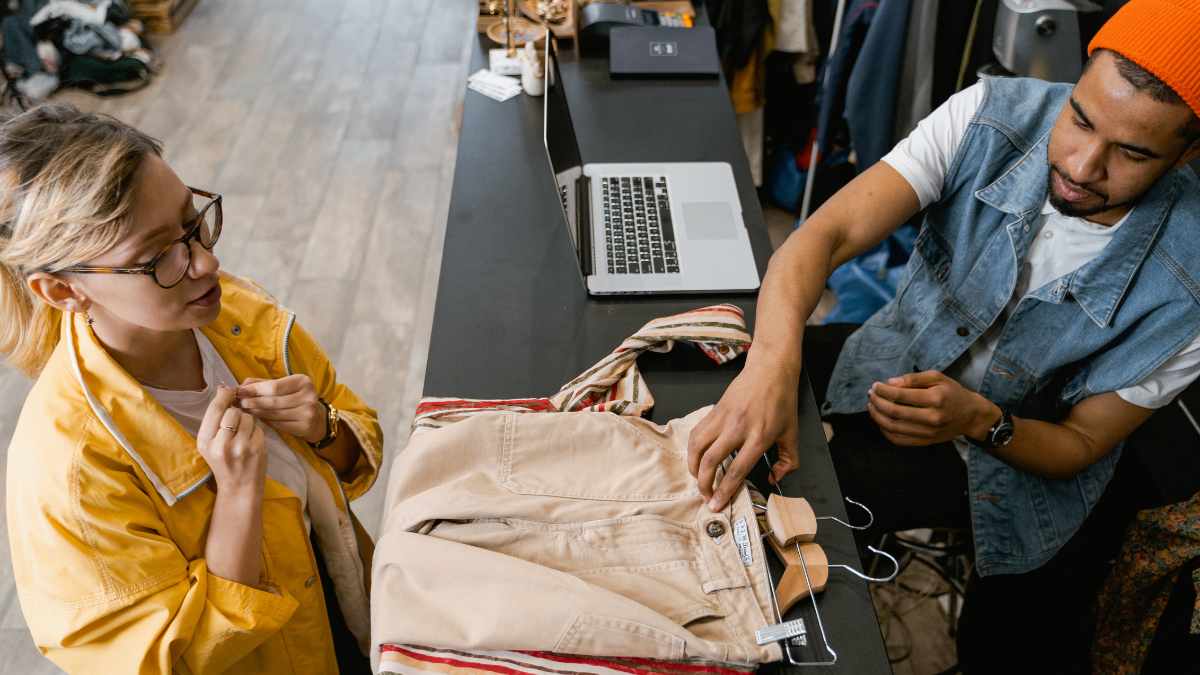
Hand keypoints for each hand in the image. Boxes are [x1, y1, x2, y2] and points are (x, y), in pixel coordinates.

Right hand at [197, 386, 266, 493]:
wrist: (239, 487)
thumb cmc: (224, 462)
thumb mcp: (210, 444)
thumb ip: (215, 419)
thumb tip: (224, 387)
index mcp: (204, 441)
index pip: (215, 408)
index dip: (224, 395)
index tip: (229, 390)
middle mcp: (220, 445)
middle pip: (233, 411)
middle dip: (237, 414)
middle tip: (235, 425)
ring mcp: (240, 447)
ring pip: (248, 417)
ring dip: (248, 422)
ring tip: (243, 436)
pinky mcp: (256, 449)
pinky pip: (258, 428)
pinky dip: (256, 432)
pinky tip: (251, 443)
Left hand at [236, 375, 326, 443]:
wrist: (317, 418)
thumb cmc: (295, 398)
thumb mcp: (284, 386)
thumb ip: (263, 384)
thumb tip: (242, 385)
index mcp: (303, 381)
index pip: (274, 386)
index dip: (255, 390)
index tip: (239, 391)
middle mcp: (308, 396)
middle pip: (273, 401)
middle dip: (253, 402)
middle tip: (239, 403)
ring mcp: (308, 413)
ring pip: (274, 414)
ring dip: (256, 412)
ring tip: (244, 410)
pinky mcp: (305, 427)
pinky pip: (279, 424)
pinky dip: (266, 421)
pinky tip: (257, 419)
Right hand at [688, 361, 800, 511]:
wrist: (770, 370)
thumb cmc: (782, 402)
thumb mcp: (792, 433)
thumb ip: (787, 461)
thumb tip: (774, 479)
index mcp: (759, 437)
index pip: (736, 470)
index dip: (724, 491)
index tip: (716, 505)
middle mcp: (737, 429)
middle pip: (711, 461)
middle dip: (704, 484)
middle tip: (705, 496)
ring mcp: (723, 418)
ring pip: (697, 446)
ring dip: (693, 467)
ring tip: (698, 479)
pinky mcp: (714, 410)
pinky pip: (696, 433)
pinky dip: (692, 450)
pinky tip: (696, 458)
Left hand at [867, 370, 999, 445]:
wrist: (971, 415)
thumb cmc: (952, 393)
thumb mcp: (937, 377)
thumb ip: (913, 378)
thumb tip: (890, 382)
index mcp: (935, 398)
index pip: (901, 396)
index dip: (883, 391)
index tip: (875, 385)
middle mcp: (932, 418)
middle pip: (895, 412)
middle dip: (877, 402)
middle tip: (871, 394)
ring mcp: (929, 433)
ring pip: (894, 428)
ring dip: (877, 416)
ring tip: (872, 406)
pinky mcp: (926, 442)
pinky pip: (899, 440)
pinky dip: (885, 431)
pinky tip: (881, 420)